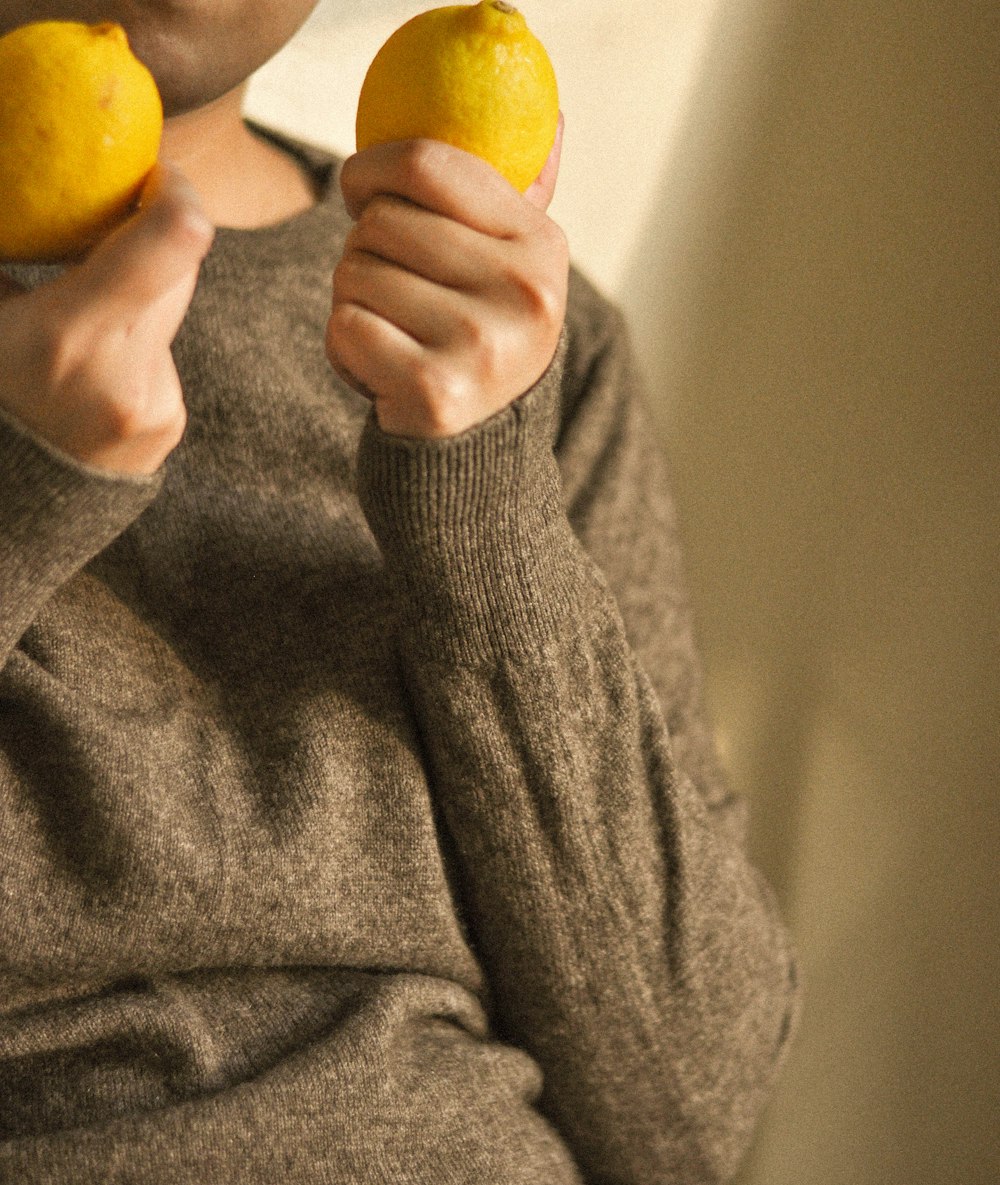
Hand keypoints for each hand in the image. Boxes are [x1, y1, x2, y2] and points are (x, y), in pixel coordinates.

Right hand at [0, 163, 213, 475]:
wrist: (5, 506)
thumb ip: (12, 253)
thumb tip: (25, 195)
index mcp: (69, 340)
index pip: (175, 240)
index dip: (177, 191)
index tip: (154, 173)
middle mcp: (127, 377)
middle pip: (178, 268)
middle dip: (147, 236)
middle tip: (104, 224)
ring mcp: (157, 406)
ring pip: (165, 311)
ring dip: (129, 300)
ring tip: (71, 328)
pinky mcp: (169, 423)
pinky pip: (160, 356)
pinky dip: (129, 346)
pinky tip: (86, 373)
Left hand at [326, 115, 567, 438]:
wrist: (479, 461)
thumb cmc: (481, 345)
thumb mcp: (515, 272)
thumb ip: (523, 199)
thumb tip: (554, 118)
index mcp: (541, 247)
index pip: (427, 164)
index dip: (371, 168)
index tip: (358, 192)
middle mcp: (523, 292)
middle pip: (379, 222)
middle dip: (365, 255)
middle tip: (396, 297)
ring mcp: (482, 344)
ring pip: (354, 274)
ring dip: (352, 306)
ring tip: (395, 339)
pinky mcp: (436, 392)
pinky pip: (344, 329)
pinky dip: (344, 352)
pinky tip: (380, 374)